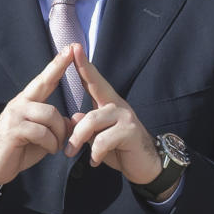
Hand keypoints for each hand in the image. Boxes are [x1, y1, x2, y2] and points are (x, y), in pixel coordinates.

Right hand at [0, 48, 73, 193]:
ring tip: (55, 148)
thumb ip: (58, 127)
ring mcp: (15, 115)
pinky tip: (49, 150)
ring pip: (50, 117)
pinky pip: (42, 132)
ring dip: (58, 136)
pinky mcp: (13, 129)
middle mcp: (20, 104)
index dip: (58, 64)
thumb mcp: (43, 137)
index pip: (45, 80)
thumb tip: (76, 120)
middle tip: (69, 139)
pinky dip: (51, 144)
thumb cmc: (18, 150)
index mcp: (27, 102)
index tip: (70, 48)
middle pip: (52, 106)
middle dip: (63, 125)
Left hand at [64, 44, 170, 192]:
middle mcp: (118, 106)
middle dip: (75, 132)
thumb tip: (73, 118)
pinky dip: (96, 154)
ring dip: (80, 141)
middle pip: (88, 112)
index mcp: (108, 104)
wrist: (146, 165)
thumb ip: (86, 127)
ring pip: (92, 122)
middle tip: (67, 150)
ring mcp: (125, 117)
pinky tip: (96, 161)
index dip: (83, 65)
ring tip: (76, 155)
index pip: (93, 81)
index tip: (74, 48)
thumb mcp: (98, 138)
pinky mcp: (130, 131)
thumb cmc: (120, 149)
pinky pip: (103, 140)